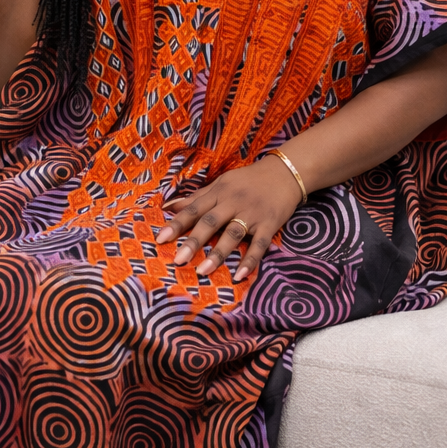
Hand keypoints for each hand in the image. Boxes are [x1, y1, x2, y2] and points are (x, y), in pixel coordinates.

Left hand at [155, 156, 303, 281]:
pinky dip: (250, 260)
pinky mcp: (269, 224)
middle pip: (211, 222)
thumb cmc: (248, 180)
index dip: (177, 223)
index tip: (160, 238)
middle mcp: (233, 202)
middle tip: (178, 260)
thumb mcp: (221, 183)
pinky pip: (259, 244)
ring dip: (218, 253)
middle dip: (193, 242)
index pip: (194, 209)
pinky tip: (240, 275)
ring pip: (232, 234)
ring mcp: (252, 214)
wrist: (286, 172)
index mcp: (219, 192)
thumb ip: (197, 197)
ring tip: (203, 271)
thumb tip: (168, 206)